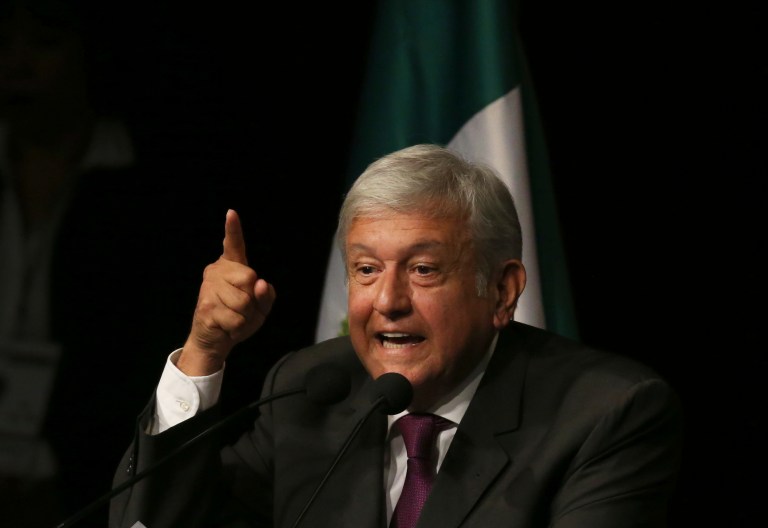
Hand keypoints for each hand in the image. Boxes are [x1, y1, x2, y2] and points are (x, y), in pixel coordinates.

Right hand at [178, 209, 275, 375]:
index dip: (233, 230)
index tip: (231, 213)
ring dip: (245, 317)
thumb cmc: (238, 318)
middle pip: (250, 279)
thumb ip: (267, 296)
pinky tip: (227, 326)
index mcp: (231, 267)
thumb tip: (262, 284)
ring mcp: (209, 288)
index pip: (233, 245)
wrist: (215, 340)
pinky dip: (238, 327)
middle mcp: (216, 272)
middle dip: (252, 300)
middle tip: (241, 308)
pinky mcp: (206, 306)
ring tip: (233, 318)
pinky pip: (236, 318)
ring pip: (244, 301)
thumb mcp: (260, 308)